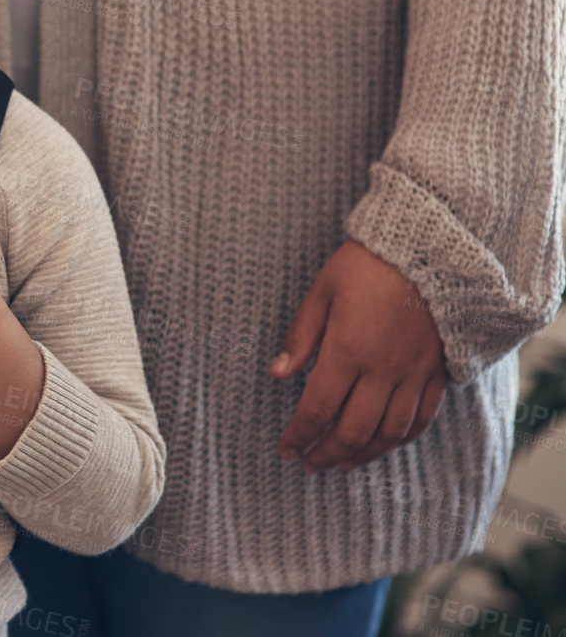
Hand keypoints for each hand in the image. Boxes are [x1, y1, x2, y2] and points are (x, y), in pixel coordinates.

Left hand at [273, 239, 448, 471]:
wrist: (432, 249)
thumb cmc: (368, 264)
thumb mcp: (323, 290)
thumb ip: (300, 336)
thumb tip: (277, 375)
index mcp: (348, 349)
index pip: (318, 408)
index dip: (299, 435)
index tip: (285, 450)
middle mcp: (383, 370)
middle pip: (353, 430)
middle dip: (326, 454)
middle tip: (306, 465)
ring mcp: (414, 374)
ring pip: (389, 433)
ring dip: (362, 455)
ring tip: (339, 463)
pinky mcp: (437, 372)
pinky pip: (421, 419)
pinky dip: (400, 440)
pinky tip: (382, 444)